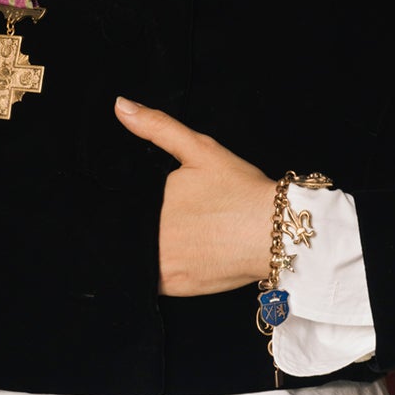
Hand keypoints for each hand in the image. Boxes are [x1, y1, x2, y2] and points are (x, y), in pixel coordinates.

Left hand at [112, 97, 274, 295]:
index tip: (132, 204)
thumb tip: (120, 105)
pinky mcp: (178, 288)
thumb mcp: (199, 149)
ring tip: (169, 236)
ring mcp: (163, 267)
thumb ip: (157, 127)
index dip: (120, 206)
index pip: (117, 209)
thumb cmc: (240, 190)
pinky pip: (153, 282)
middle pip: (126, 234)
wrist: (277, 232)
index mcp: (149, 204)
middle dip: (132, 226)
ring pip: (138, 259)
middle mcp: (151, 239)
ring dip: (142, 250)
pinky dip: (158, 271)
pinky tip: (177, 256)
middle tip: (159, 219)